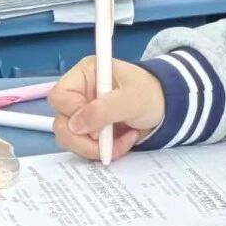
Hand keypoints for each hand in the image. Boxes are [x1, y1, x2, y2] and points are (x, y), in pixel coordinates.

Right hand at [50, 57, 166, 161]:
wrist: (166, 107)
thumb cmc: (150, 93)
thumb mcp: (131, 99)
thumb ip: (103, 110)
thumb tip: (75, 126)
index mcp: (85, 74)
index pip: (59, 96)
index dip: (72, 113)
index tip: (96, 123)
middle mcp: (79, 93)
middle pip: (61, 122)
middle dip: (84, 139)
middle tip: (107, 141)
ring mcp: (83, 113)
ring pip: (70, 139)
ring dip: (96, 147)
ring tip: (123, 141)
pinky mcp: (90, 130)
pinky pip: (85, 147)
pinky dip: (104, 150)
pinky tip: (123, 142)